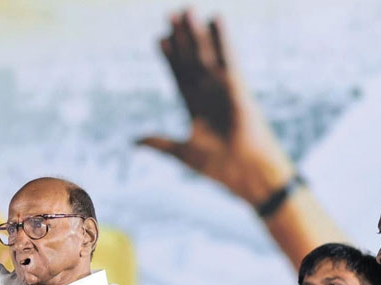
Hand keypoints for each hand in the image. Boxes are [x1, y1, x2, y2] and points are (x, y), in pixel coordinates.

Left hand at [138, 10, 292, 206]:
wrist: (245, 171)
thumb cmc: (219, 167)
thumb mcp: (183, 152)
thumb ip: (160, 143)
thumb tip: (135, 141)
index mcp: (196, 109)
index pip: (179, 77)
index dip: (169, 59)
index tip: (159, 39)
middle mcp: (209, 94)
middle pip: (191, 60)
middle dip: (181, 39)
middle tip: (169, 15)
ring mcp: (223, 88)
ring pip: (206, 54)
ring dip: (196, 33)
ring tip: (186, 9)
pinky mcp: (237, 85)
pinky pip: (227, 56)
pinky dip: (221, 37)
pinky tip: (215, 17)